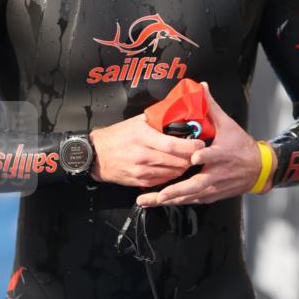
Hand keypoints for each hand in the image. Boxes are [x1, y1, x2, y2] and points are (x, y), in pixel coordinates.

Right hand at [88, 114, 203, 185]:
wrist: (97, 155)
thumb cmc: (118, 136)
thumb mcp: (137, 121)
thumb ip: (159, 120)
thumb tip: (181, 116)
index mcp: (143, 136)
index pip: (174, 145)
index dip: (192, 146)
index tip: (201, 143)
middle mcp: (143, 155)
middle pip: (178, 161)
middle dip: (191, 157)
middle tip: (198, 152)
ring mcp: (142, 170)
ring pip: (173, 172)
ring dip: (183, 166)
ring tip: (187, 159)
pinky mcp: (141, 181)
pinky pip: (164, 180)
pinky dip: (172, 174)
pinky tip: (173, 166)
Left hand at [135, 82, 277, 206]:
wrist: (258, 169)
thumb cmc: (242, 147)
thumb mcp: (228, 125)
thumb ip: (211, 107)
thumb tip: (201, 87)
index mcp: (223, 154)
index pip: (213, 156)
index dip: (204, 157)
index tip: (194, 158)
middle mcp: (217, 173)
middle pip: (197, 184)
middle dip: (176, 190)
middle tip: (160, 193)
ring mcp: (214, 187)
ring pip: (190, 196)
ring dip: (170, 199)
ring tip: (150, 200)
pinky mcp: (211, 195)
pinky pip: (192, 200)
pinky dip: (176, 202)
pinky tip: (160, 202)